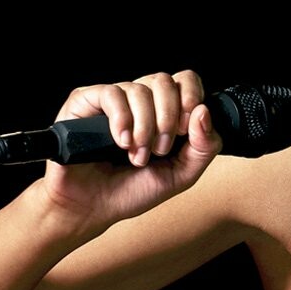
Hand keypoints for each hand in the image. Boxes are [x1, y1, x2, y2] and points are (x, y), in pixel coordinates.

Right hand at [39, 70, 223, 228]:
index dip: (190, 97)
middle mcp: (139, 100)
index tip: (184, 130)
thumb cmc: (133, 190)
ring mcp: (113, 99)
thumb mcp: (182, 174)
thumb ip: (205, 146)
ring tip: (137, 156)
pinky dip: (122, 119)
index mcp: (164, 110)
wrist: (91, 209)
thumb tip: (204, 111)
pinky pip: (111, 93)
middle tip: (160, 150)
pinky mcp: (85, 102)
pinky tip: (122, 142)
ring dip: (144, 127)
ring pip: (139, 89)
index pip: (185, 80)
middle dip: (168, 117)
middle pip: (163, 81)